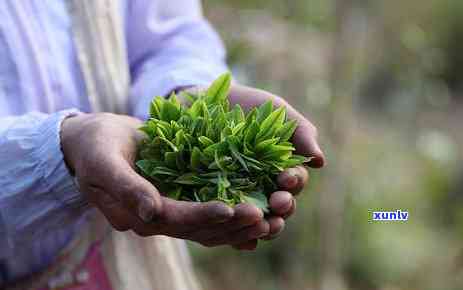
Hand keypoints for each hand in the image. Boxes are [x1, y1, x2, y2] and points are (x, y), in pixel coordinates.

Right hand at [61, 113, 270, 246]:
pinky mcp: (181, 197)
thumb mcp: (103, 163)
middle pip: (198, 229)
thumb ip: (125, 187)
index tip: (231, 209)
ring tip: (271, 219)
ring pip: (209, 225)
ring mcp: (171, 209)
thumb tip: (150, 213)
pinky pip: (210, 211)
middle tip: (264, 218)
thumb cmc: (94, 147)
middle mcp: (157, 218)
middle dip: (231, 224)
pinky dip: (233, 215)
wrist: (94, 142)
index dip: (203, 216)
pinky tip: (260, 213)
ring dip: (239, 224)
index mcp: (137, 214)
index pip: (175, 220)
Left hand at [225, 84, 324, 249]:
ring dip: (265, 227)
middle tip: (278, 202)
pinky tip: (242, 240)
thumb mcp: (275, 113)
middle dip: (283, 207)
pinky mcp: (215, 205)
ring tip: (263, 226)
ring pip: (258, 222)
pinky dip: (238, 237)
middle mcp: (263, 188)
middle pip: (280, 208)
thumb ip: (299, 132)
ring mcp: (239, 198)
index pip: (294, 183)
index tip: (286, 176)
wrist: (202, 104)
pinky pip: (230, 226)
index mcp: (281, 169)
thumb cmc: (245, 107)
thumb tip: (321, 162)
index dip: (294, 183)